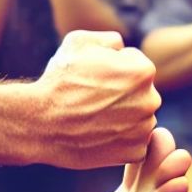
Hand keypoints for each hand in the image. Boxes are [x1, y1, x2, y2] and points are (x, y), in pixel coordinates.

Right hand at [30, 30, 160, 167]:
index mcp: (143, 71)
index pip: (136, 65)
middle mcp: (150, 100)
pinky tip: (98, 134)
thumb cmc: (59, 81)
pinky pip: (133, 142)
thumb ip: (109, 39)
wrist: (41, 123)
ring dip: (122, 117)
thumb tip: (121, 48)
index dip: (112, 69)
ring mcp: (144, 129)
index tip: (93, 79)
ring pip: (138, 118)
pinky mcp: (135, 152)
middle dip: (122, 94)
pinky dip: (119, 140)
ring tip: (93, 118)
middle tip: (92, 100)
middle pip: (140, 93)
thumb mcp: (79, 42)